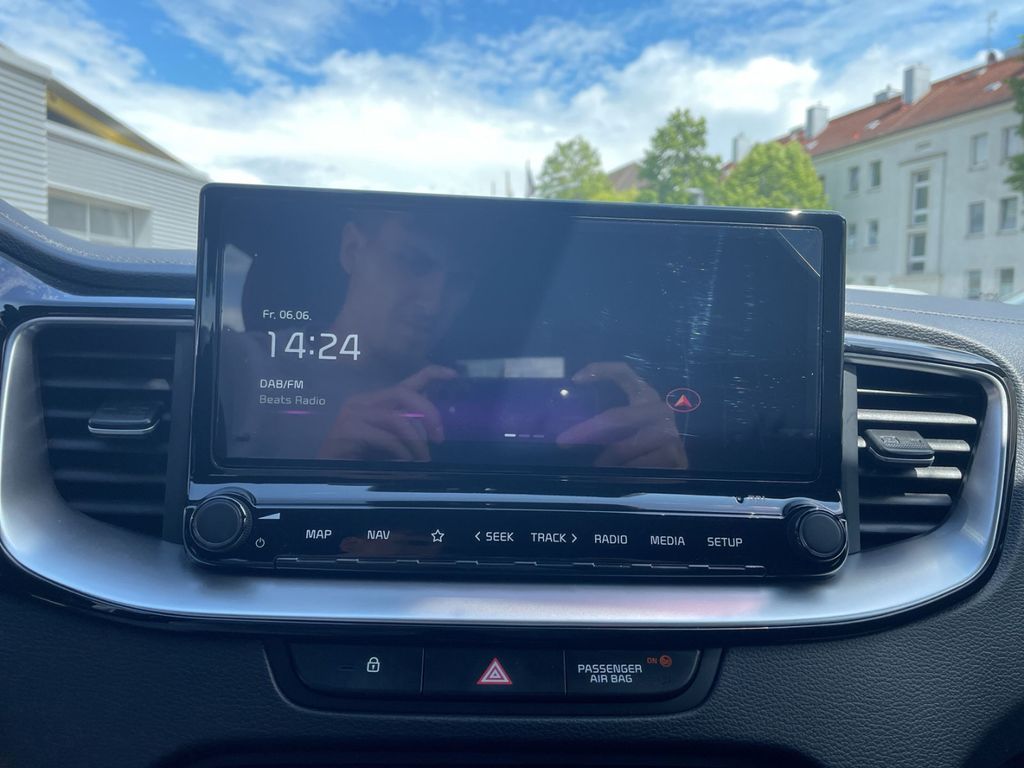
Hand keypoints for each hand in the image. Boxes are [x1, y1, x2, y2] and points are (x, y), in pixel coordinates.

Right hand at [318, 365, 455, 460]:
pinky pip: (386, 438)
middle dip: (428, 414)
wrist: (324, 472)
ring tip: (422, 460)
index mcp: (374, 401)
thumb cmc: (357, 458)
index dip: (432, 373)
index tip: (453, 374)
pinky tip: (404, 464)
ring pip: (397, 419)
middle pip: (404, 394)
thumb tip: (434, 432)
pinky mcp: (349, 430)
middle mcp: (363, 401)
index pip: (406, 381)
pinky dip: (401, 453)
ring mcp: (353, 414)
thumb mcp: (386, 441)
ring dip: (416, 442)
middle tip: (440, 437)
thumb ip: (404, 432)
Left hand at [556, 362, 687, 468]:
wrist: (672, 473)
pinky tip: (620, 477)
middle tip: (563, 442)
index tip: (575, 379)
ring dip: (605, 461)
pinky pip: (635, 467)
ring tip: (597, 467)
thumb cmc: (640, 446)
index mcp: (646, 395)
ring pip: (622, 448)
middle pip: (616, 418)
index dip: (600, 370)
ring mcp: (669, 433)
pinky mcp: (675, 457)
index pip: (624, 373)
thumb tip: (568, 432)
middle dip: (586, 431)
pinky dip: (622, 475)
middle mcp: (659, 410)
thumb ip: (604, 424)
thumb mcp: (623, 428)